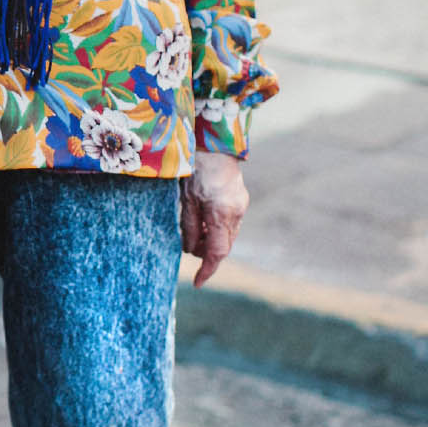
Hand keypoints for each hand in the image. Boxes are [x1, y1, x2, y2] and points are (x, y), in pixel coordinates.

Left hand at [180, 152, 248, 287]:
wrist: (215, 143)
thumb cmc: (196, 169)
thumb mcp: (187, 200)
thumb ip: (190, 227)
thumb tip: (191, 250)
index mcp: (222, 214)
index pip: (217, 253)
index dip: (207, 270)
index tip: (198, 283)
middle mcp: (236, 213)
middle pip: (223, 246)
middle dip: (207, 253)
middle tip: (189, 246)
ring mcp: (241, 206)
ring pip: (227, 236)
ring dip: (212, 240)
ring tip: (195, 230)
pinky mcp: (240, 200)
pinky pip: (230, 224)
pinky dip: (217, 229)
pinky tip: (204, 221)